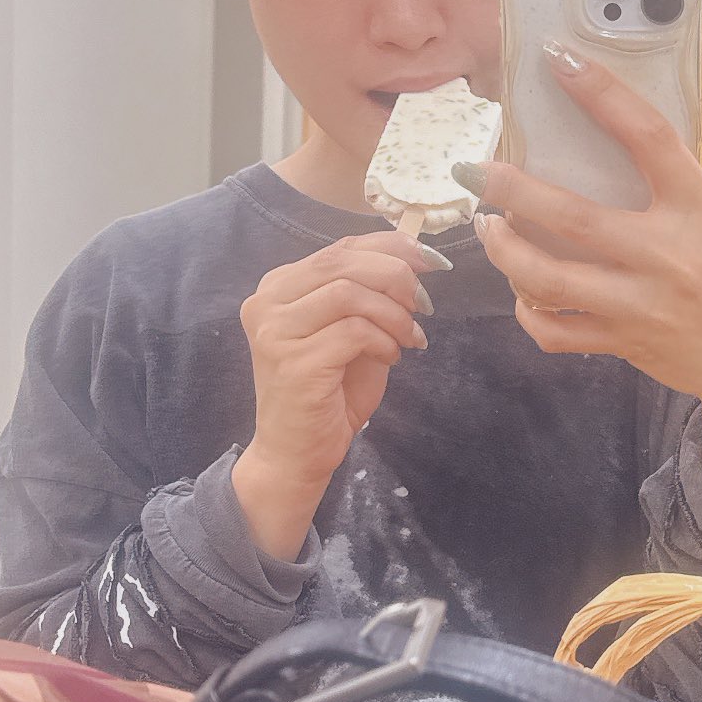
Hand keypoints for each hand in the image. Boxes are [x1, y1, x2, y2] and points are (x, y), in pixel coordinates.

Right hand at [232, 233, 439, 558]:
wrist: (296, 454)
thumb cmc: (328, 394)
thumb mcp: (352, 332)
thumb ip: (369, 294)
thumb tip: (414, 256)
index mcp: (279, 287)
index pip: (341, 248)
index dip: (392, 247)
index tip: (433, 262)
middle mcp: (268, 301)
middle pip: (345, 262)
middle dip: (398, 277)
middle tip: (425, 304)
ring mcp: (275, 331)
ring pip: (349, 292)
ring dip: (393, 313)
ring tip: (409, 337)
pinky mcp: (294, 361)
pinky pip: (354, 332)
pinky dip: (384, 341)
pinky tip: (390, 358)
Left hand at [465, 44, 701, 537]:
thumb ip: (677, 193)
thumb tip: (609, 151)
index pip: (648, 136)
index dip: (600, 92)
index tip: (559, 59)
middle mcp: (669, 257)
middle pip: (570, 217)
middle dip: (509, 190)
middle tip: (474, 170)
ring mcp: (641, 306)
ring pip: (546, 278)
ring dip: (503, 249)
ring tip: (488, 226)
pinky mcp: (625, 342)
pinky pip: (554, 329)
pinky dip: (527, 308)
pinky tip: (521, 288)